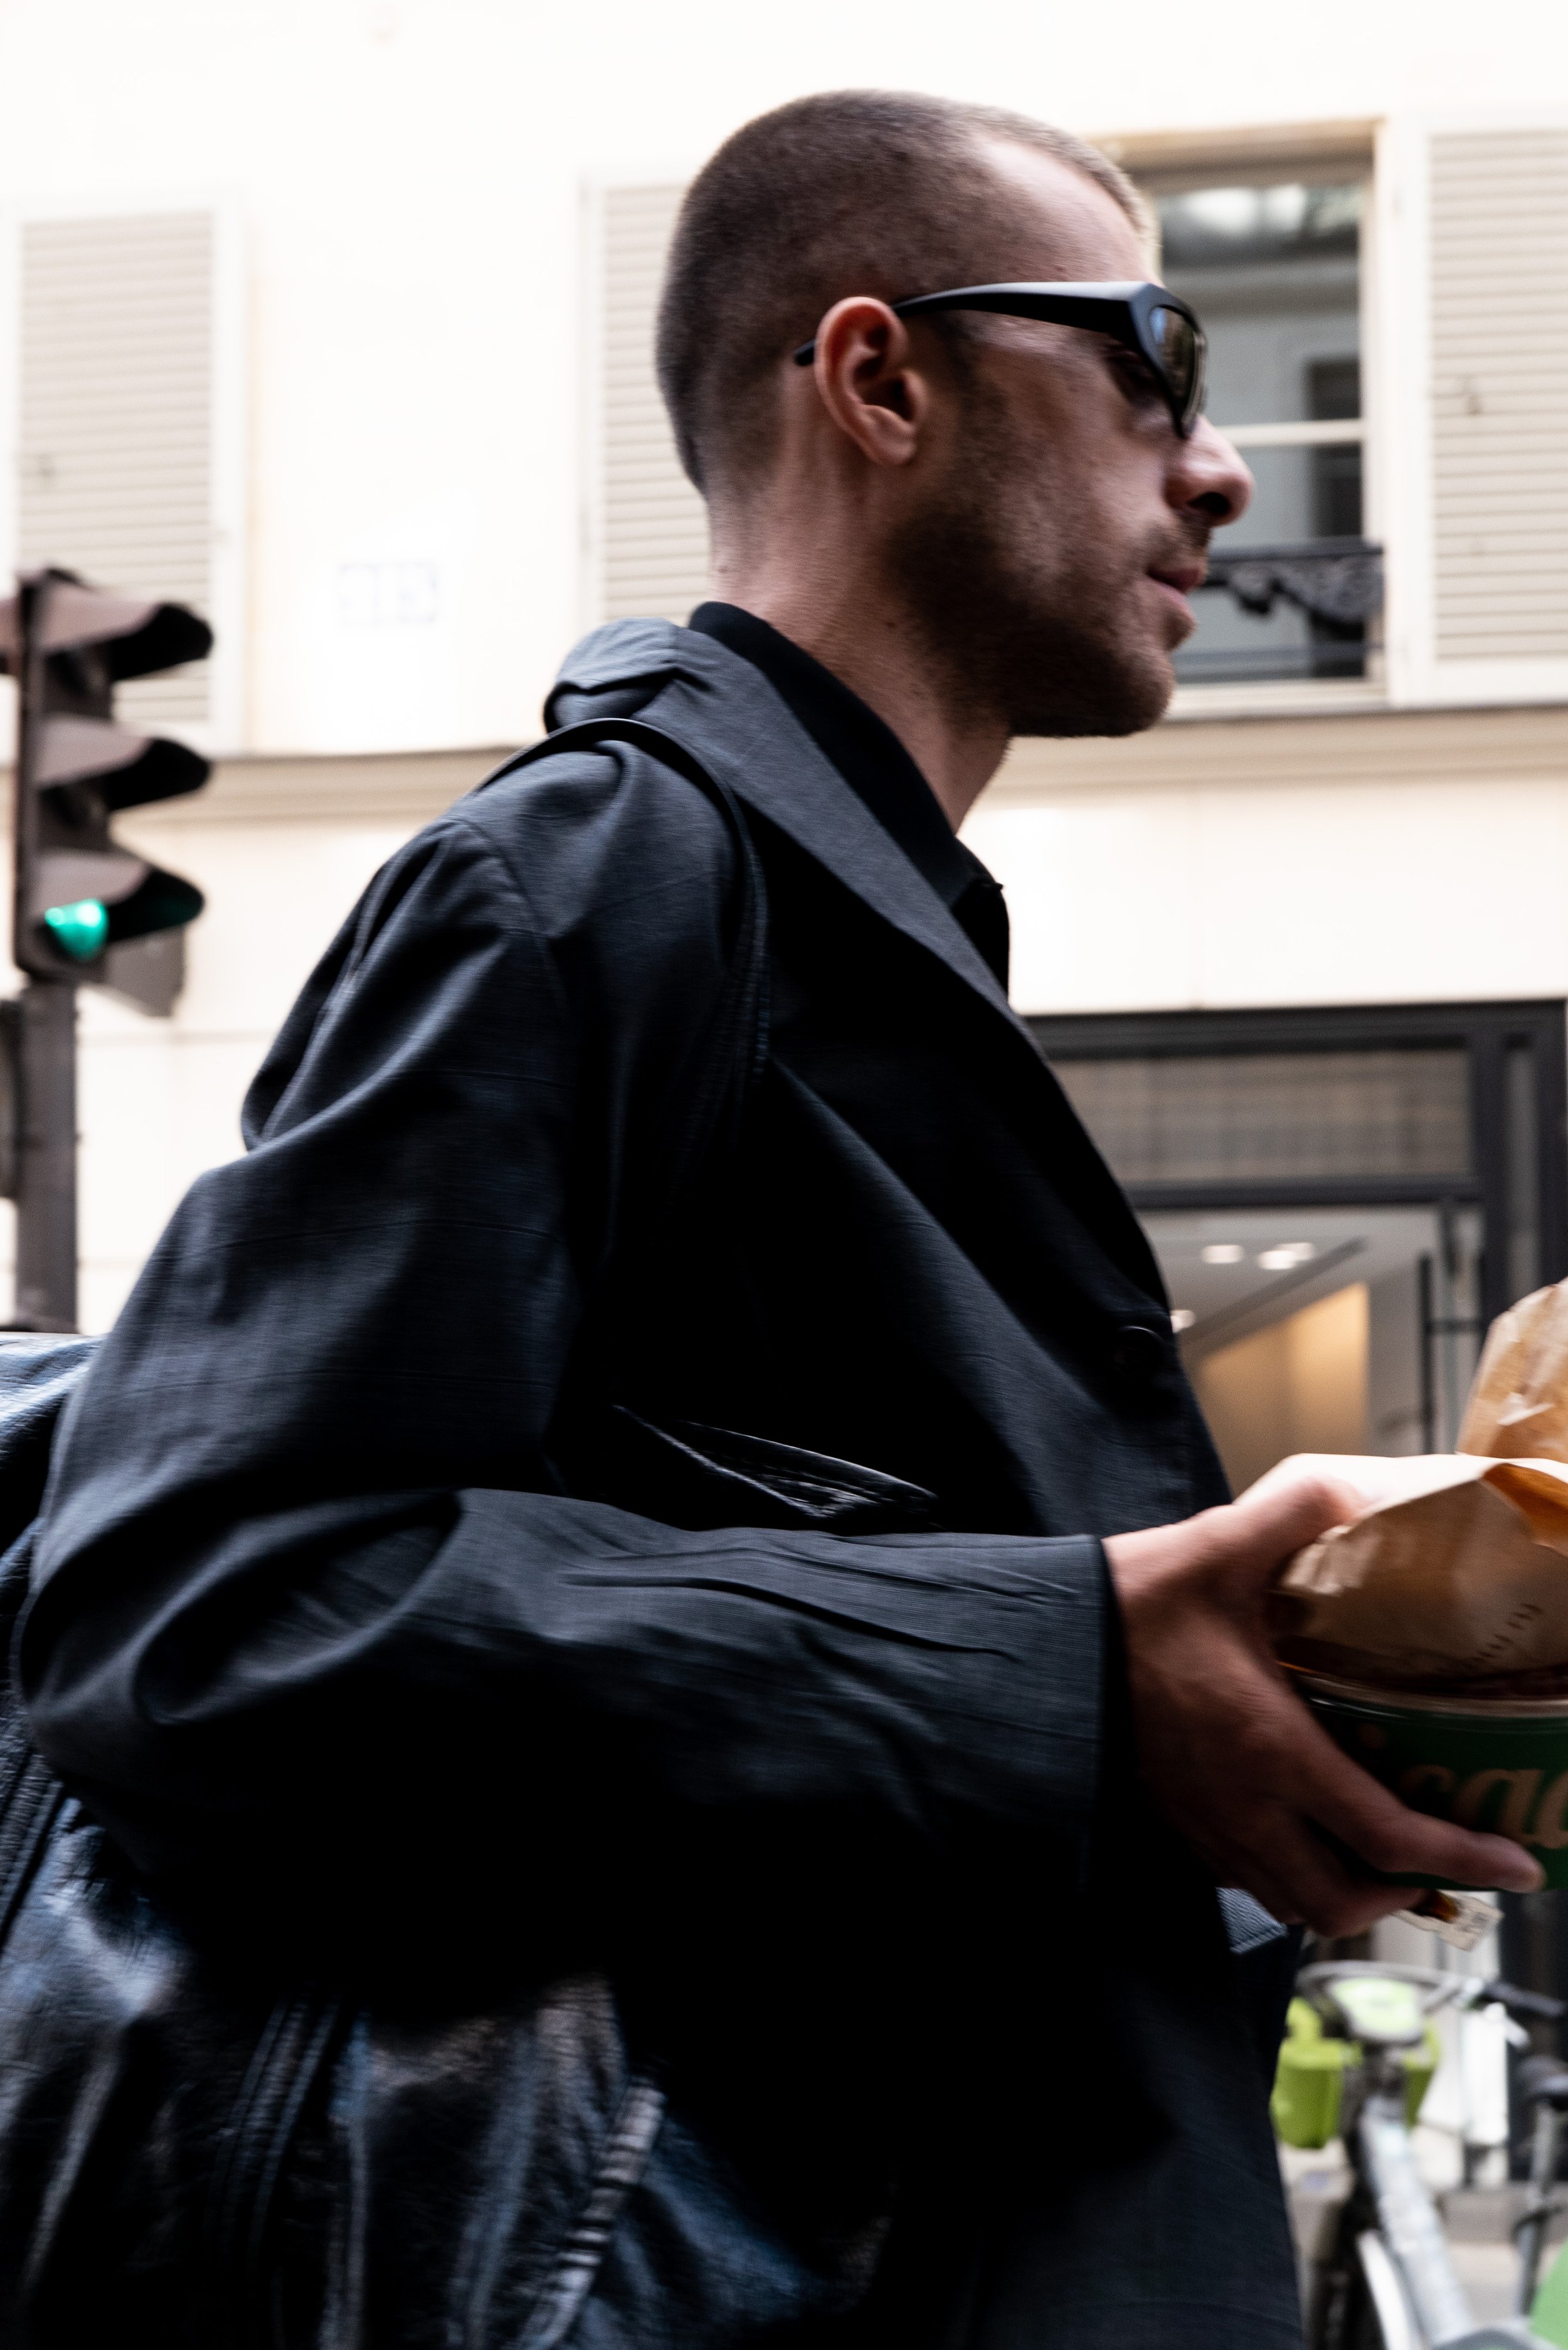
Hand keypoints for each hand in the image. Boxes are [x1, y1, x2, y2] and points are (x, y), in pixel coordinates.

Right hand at [1103, 1471, 1544, 1935]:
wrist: (1044, 1643)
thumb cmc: (1129, 1603)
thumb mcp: (1221, 1545)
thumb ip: (1299, 1510)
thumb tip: (1362, 1491)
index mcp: (1270, 1749)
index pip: (1387, 1836)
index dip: (1463, 1859)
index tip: (1516, 1866)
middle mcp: (1242, 1806)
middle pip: (1342, 1901)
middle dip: (1404, 1892)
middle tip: (1438, 1856)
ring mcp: (1205, 1824)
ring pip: (1291, 1903)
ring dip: (1346, 1890)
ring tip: (1377, 1852)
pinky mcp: (1175, 1823)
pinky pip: (1246, 1880)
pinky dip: (1289, 1875)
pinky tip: (1299, 1826)